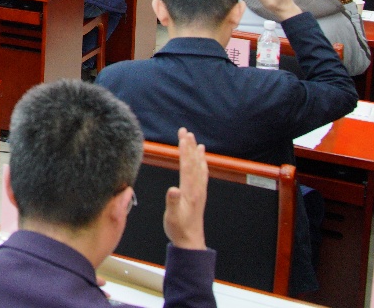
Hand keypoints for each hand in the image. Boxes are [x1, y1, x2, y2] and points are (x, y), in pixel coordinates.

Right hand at [163, 128, 207, 250]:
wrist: (190, 242)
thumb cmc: (179, 229)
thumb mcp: (172, 216)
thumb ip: (172, 202)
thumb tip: (172, 189)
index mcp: (189, 191)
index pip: (187, 165)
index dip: (184, 150)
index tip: (182, 136)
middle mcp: (197, 188)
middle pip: (193, 163)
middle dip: (189, 146)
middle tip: (185, 131)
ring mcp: (199, 191)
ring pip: (198, 167)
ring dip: (196, 153)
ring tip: (196, 141)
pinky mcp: (199, 195)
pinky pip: (202, 175)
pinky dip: (202, 164)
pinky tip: (202, 161)